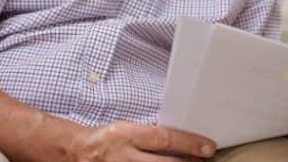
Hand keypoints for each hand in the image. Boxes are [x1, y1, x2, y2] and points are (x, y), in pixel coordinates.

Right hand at [67, 121, 215, 161]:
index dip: (189, 143)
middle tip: (204, 161)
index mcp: (126, 135)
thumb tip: (184, 141)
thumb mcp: (129, 129)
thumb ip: (152, 135)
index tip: (209, 147)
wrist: (78, 153)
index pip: (164, 138)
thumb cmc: (109, 138)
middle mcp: (123, 156)